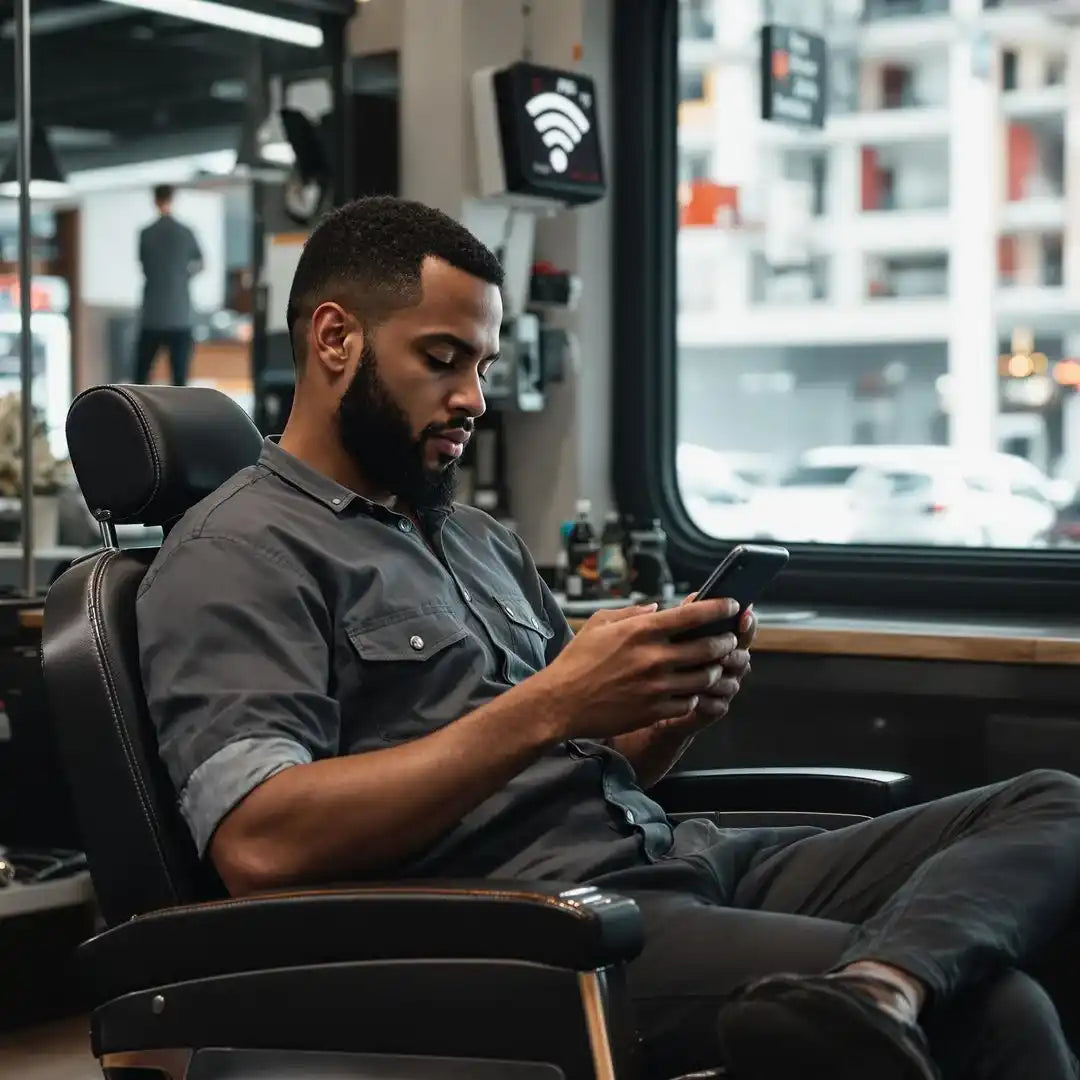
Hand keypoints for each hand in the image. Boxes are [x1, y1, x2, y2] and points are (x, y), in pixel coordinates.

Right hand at [535, 599, 740, 741]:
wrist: (560, 703)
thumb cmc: (576, 662)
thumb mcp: (599, 624)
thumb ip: (631, 613)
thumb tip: (658, 608)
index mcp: (641, 631)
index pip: (693, 615)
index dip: (719, 608)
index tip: (731, 605)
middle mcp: (654, 658)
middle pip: (709, 647)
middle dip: (725, 641)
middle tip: (728, 638)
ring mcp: (657, 686)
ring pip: (706, 677)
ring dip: (715, 670)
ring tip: (714, 665)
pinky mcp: (655, 710)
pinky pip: (690, 702)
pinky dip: (696, 694)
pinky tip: (692, 689)